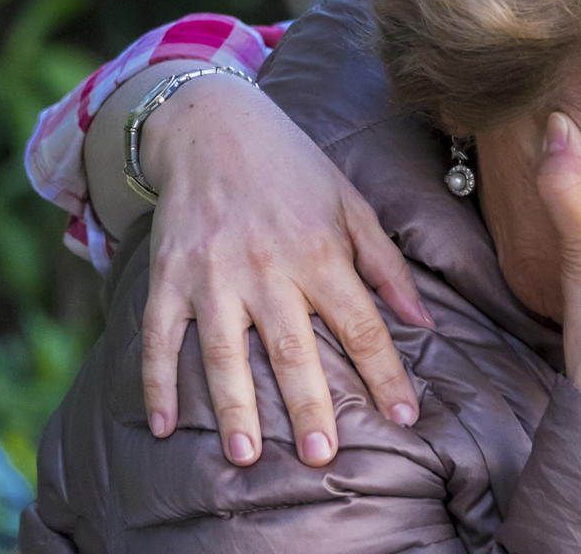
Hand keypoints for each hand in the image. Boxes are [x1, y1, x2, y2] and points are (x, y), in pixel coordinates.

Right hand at [138, 75, 433, 466]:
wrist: (213, 125)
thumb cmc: (294, 168)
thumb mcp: (352, 205)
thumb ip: (387, 266)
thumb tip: (424, 321)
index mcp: (320, 251)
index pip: (361, 324)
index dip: (385, 373)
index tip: (406, 416)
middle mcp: (267, 267)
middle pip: (292, 347)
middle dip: (309, 404)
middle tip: (321, 454)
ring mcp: (212, 274)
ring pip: (223, 351)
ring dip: (234, 405)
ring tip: (245, 456)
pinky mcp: (168, 275)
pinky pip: (159, 336)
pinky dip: (157, 381)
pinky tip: (163, 425)